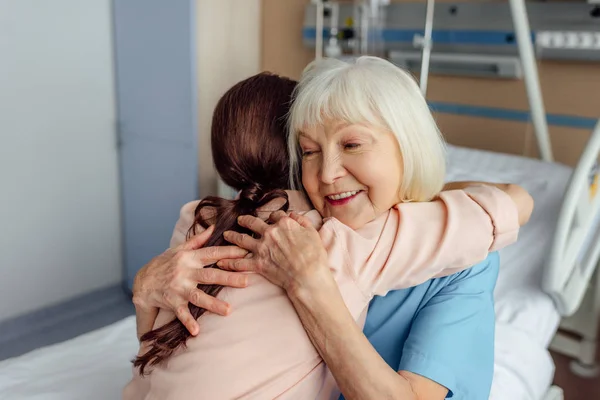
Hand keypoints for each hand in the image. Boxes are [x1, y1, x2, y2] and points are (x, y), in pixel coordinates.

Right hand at [132, 225, 248, 335]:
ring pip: (198, 296)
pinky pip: (181, 313)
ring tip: (229, 310)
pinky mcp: (172, 302)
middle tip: (246, 281)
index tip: (246, 253)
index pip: (213, 253)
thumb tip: (212, 227)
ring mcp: (179, 287)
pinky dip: (188, 322)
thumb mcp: (179, 249)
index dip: (230, 252)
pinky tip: (197, 331)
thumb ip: (197, 240)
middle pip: (210, 275)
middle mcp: (186, 272)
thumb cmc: (164, 264)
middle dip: (229, 278)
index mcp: (190, 258)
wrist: (142, 281)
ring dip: (213, 304)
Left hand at [217, 212, 331, 294]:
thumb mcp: (313, 233)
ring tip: (227, 235)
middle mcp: (270, 233)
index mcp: (284, 224)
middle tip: (240, 220)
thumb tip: (294, 215)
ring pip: (242, 240)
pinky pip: (240, 263)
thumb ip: (302, 221)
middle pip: (253, 223)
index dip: (273, 217)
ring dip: (233, 236)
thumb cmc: (314, 256)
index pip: (275, 216)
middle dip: (245, 221)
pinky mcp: (258, 264)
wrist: (308, 276)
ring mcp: (262, 248)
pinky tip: (222, 262)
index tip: (272, 219)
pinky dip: (229, 263)